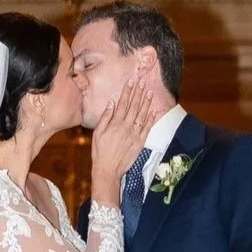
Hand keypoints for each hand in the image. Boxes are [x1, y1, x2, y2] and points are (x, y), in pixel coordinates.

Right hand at [87, 66, 160, 201]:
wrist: (108, 169)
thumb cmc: (100, 151)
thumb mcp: (97, 133)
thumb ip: (105, 117)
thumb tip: (111, 103)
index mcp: (115, 124)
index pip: (123, 103)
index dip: (127, 92)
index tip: (131, 82)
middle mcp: (126, 127)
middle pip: (134, 106)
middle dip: (138, 93)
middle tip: (142, 82)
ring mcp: (134, 135)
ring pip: (142, 115)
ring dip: (146, 103)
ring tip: (150, 92)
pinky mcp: (140, 142)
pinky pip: (147, 128)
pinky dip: (151, 119)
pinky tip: (154, 111)